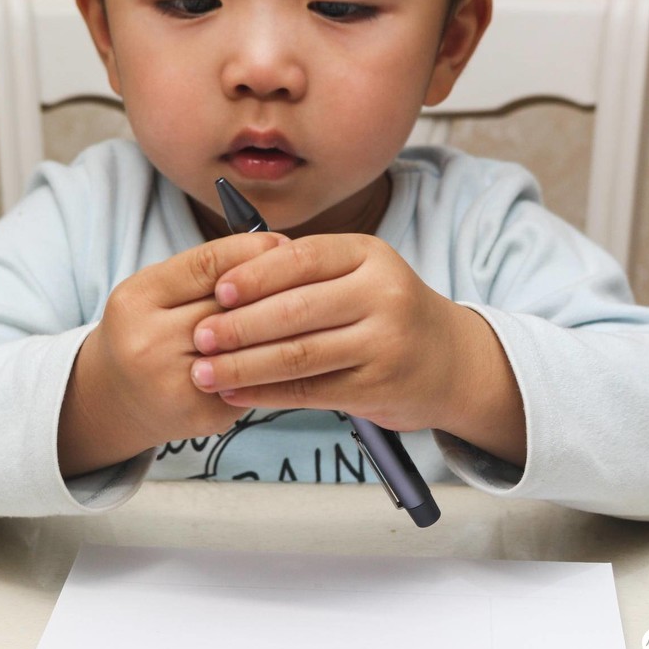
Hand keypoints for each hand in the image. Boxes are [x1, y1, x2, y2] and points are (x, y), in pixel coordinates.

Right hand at [58, 232, 286, 475]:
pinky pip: (253, 381)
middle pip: (231, 307)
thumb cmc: (147, 330)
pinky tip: (292, 352)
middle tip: (308, 276)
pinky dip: (275, 365)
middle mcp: (149, 342)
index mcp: (137, 300)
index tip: (282, 243)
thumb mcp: (157, 290)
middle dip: (274, 289)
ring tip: (308, 311)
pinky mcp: (201, 414)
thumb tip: (275, 246)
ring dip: (283, 328)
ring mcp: (174, 383)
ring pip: (248, 345)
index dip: (251, 251)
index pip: (206, 265)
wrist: (114, 397)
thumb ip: (205, 271)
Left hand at [189, 234, 525, 462]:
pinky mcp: (377, 387)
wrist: (449, 361)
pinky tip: (235, 392)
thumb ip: (306, 270)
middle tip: (199, 336)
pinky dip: (266, 393)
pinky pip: (309, 391)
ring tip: (204, 371)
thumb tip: (225, 273)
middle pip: (296, 310)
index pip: (302, 259)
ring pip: (299, 355)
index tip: (216, 290)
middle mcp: (382, 294)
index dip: (254, 275)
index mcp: (370, 255)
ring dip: (244, 365)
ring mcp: (383, 343)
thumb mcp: (360, 273)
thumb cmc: (386, 312)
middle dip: (239, 325)